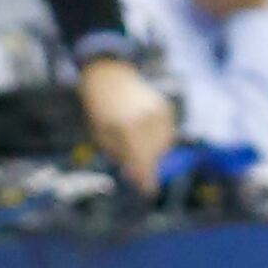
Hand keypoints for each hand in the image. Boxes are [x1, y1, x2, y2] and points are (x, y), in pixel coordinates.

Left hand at [80, 53, 173, 192]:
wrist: (110, 75)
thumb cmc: (100, 108)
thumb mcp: (102, 135)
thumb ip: (120, 155)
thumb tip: (135, 173)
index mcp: (127, 127)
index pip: (141, 160)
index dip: (146, 178)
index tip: (149, 192)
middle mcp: (146, 119)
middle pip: (153, 155)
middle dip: (146, 167)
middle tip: (136, 175)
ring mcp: (158, 111)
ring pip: (163, 145)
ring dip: (152, 153)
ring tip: (134, 147)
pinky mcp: (165, 107)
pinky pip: (167, 133)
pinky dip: (159, 140)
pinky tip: (144, 136)